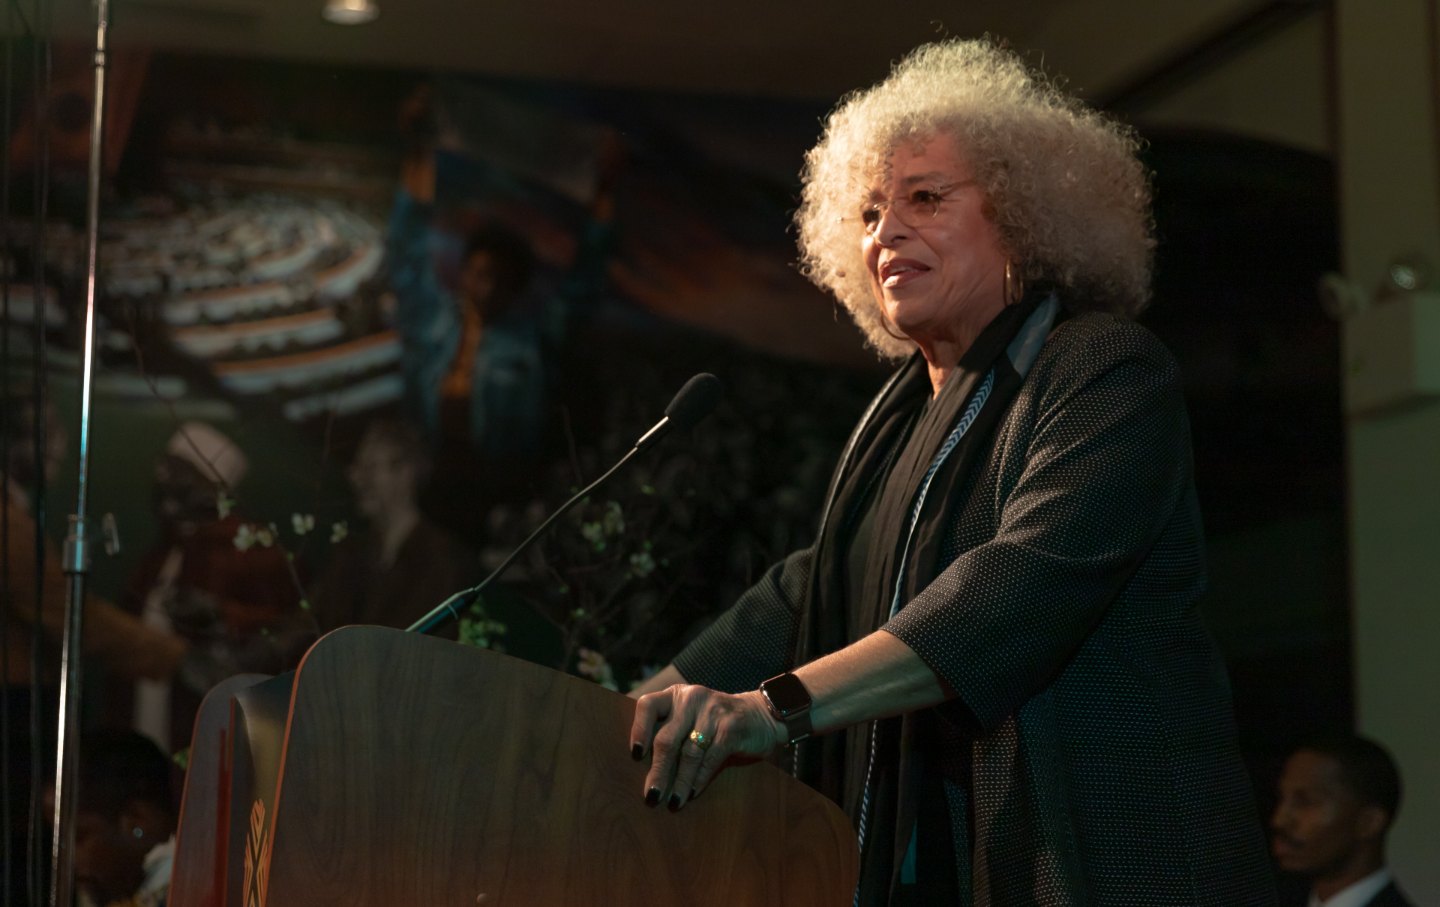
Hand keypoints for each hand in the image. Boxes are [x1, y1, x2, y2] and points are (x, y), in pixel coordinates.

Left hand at [628, 684, 786, 811]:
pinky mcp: (732, 727)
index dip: (638, 730)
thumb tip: (642, 770)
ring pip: (690, 753)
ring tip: (673, 801)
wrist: (760, 715)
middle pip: (667, 738)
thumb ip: (669, 731)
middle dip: (658, 771)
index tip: (635, 755)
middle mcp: (692, 698)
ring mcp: (713, 711)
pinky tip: (691, 793)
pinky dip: (699, 779)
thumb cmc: (713, 723)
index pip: (648, 705)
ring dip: (680, 781)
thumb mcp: (689, 717)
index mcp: (675, 695)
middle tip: (651, 796)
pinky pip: (711, 758)